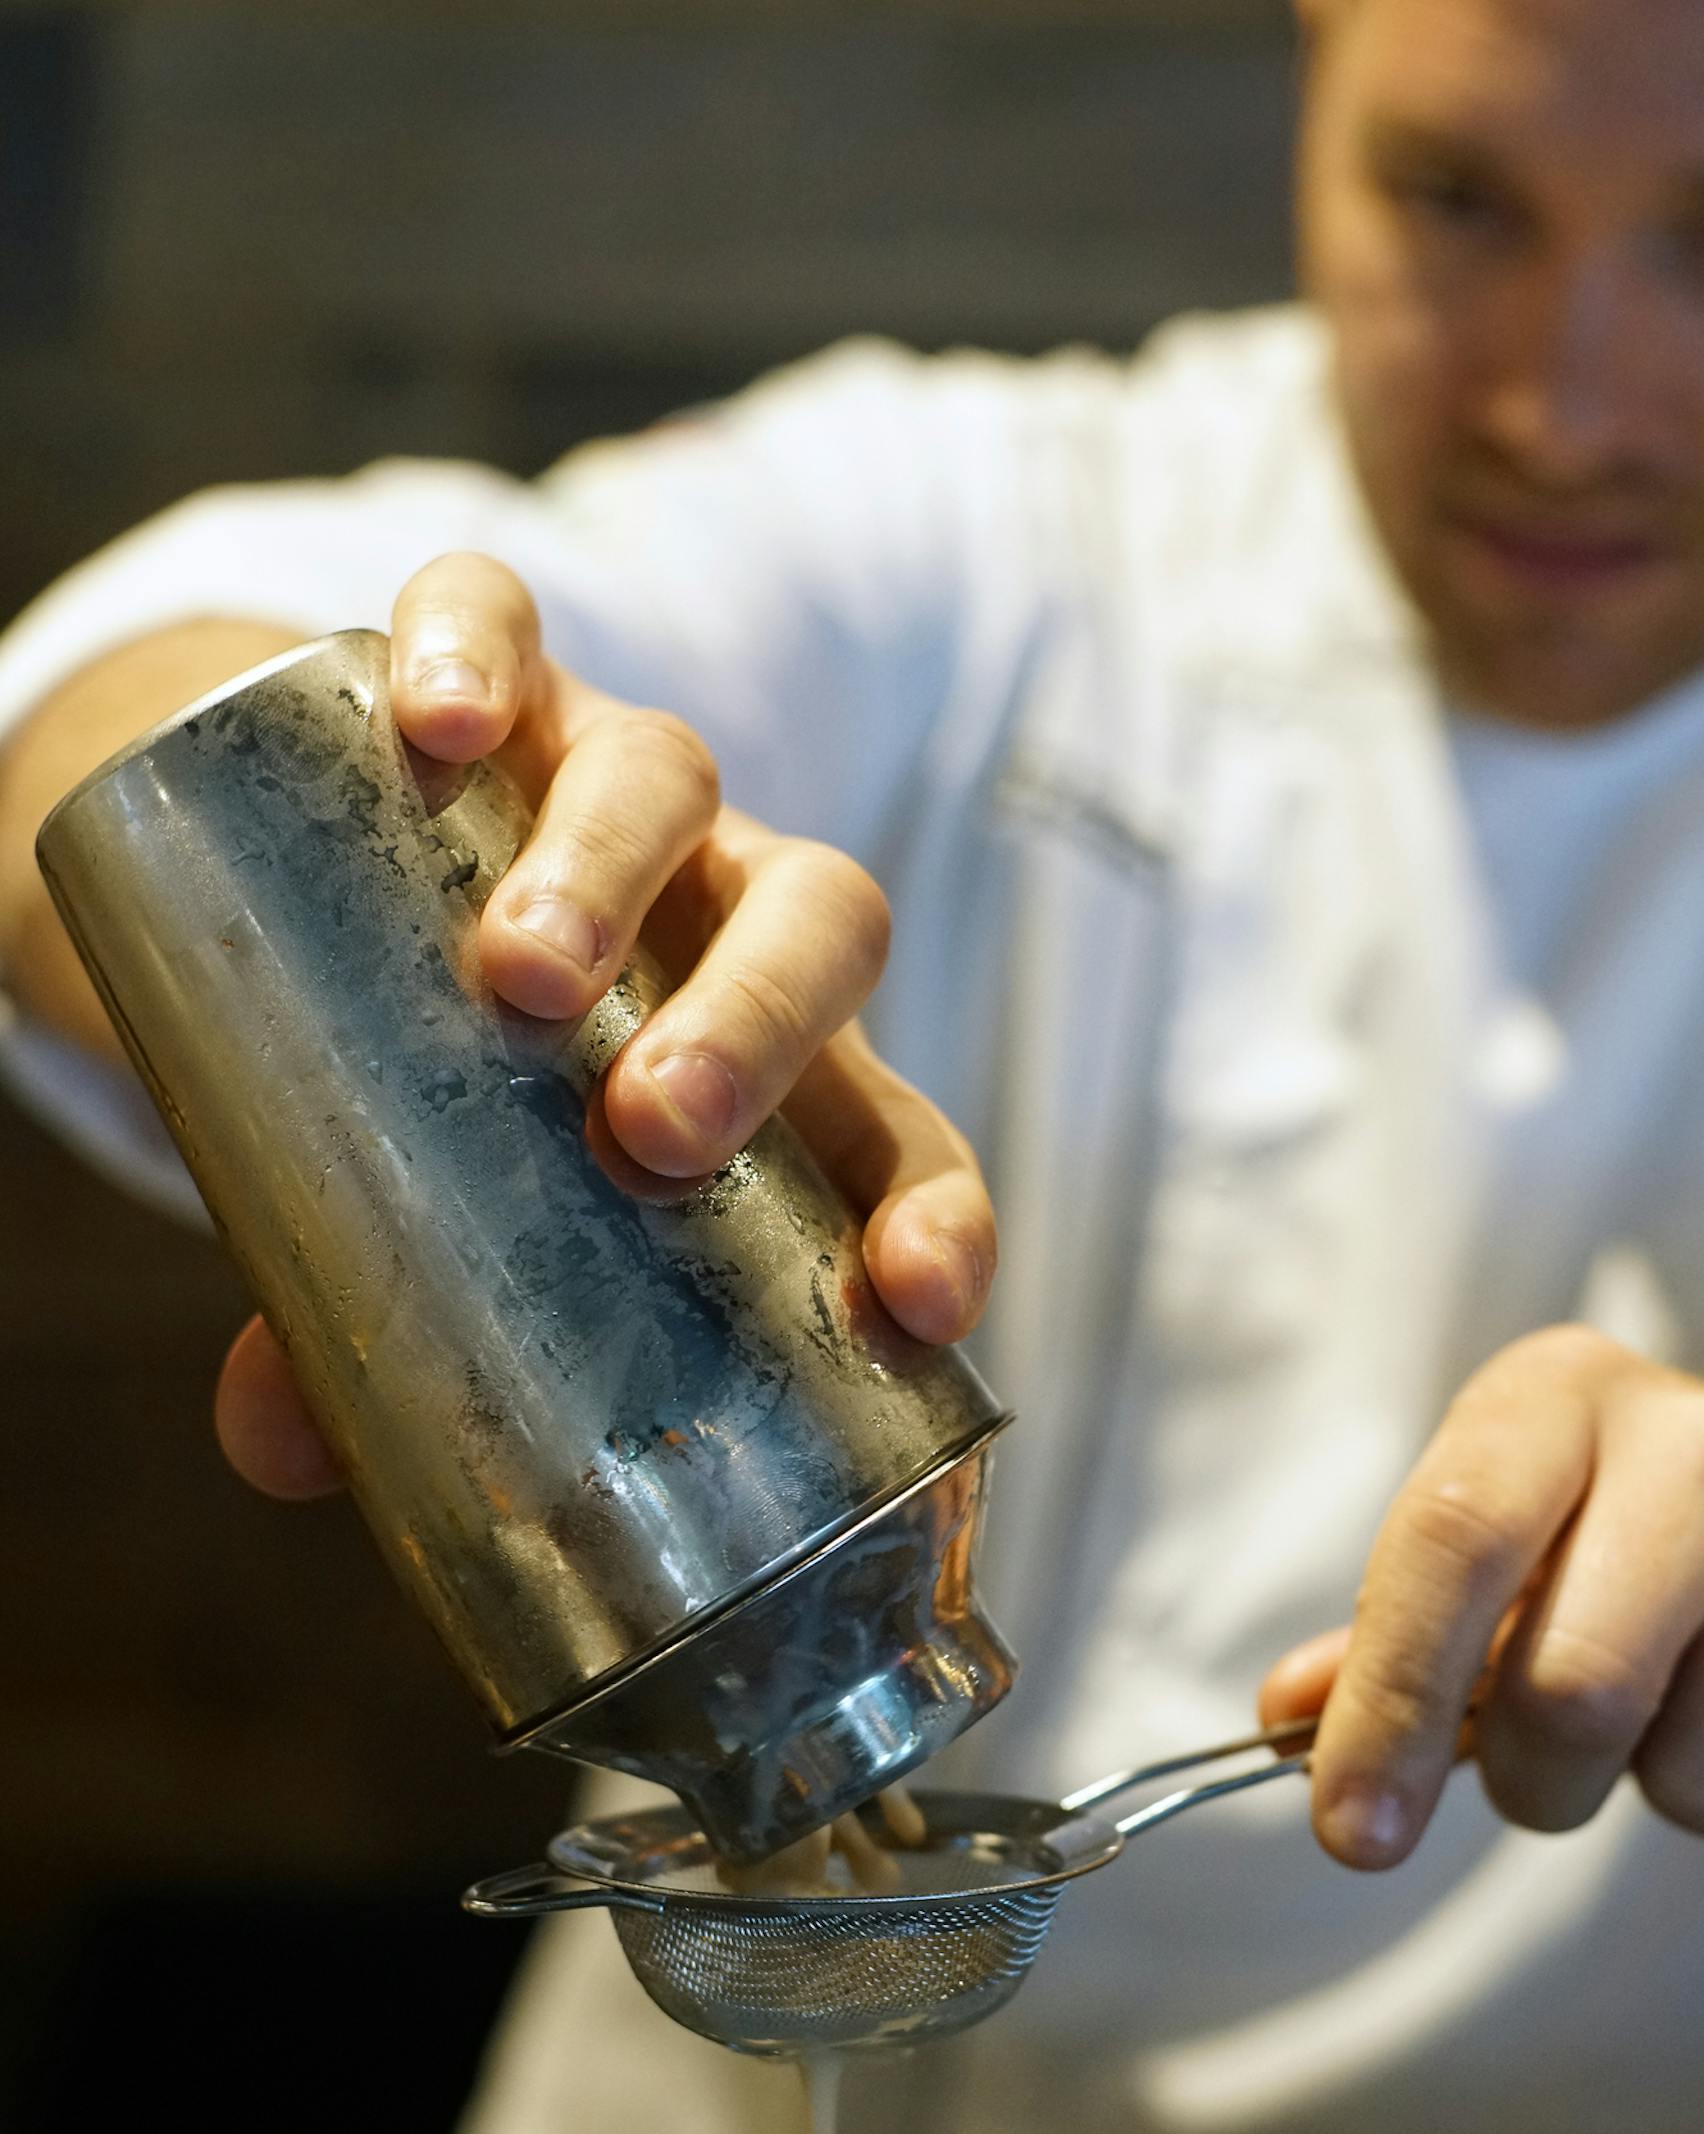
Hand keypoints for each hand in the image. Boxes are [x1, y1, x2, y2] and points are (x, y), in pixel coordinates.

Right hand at [216, 552, 995, 1497]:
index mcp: (782, 1077)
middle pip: (815, 930)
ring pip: (670, 783)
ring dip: (611, 874)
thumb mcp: (444, 1220)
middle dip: (756, 1028)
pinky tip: (433, 719)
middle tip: (652, 1130)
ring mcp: (620, 788)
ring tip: (519, 974)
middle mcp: (729, 914)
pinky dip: (471, 649)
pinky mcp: (499, 681)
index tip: (916, 1301)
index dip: (934, 1214)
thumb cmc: (460, 1097)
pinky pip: (501, 621)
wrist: (361, 868)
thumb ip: (381, 1333)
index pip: (904, 1141)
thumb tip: (278, 1451)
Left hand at [1260, 1327, 1703, 1876]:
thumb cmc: (1636, 1551)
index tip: (1353, 1833)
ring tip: (1699, 1710)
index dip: (1386, 1705)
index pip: (1449, 1542)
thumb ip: (1390, 1640)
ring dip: (1677, 1796)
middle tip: (1556, 1758)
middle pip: (1573, 1690)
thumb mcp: (1505, 1549)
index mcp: (1563, 1396)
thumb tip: (1287, 1722)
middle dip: (1540, 1777)